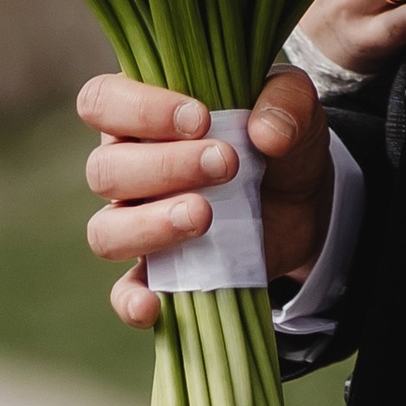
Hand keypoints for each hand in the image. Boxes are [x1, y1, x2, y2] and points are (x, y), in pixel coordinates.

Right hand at [76, 67, 331, 329]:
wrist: (304, 199)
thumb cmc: (278, 136)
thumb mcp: (295, 106)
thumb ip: (287, 101)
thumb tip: (267, 133)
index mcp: (143, 115)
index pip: (101, 101)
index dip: (140, 109)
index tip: (200, 118)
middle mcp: (127, 168)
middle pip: (104, 170)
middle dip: (165, 166)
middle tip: (226, 162)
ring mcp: (137, 223)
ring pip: (107, 230)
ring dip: (152, 225)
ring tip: (204, 216)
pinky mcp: (160, 271)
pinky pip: (125, 291)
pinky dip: (131, 300)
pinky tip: (154, 304)